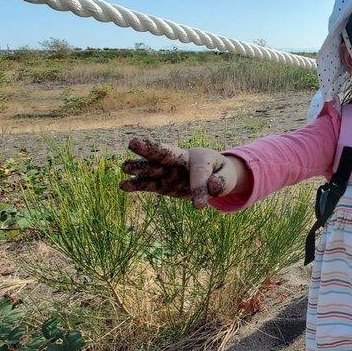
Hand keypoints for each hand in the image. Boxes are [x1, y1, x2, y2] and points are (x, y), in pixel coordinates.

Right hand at [119, 138, 237, 208]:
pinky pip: (149, 184)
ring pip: (152, 168)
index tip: (200, 206)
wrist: (214, 175)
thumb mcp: (228, 177)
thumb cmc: (221, 173)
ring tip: (125, 167)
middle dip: (150, 149)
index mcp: (199, 157)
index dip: (199, 188)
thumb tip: (212, 188)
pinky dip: (137, 185)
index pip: (198, 173)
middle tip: (133, 143)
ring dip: (139, 167)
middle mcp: (180, 161)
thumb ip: (222, 181)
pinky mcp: (162, 184)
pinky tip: (123, 186)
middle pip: (164, 153)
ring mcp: (169, 172)